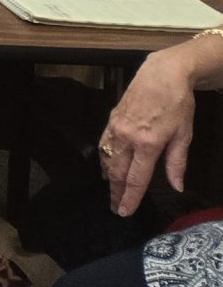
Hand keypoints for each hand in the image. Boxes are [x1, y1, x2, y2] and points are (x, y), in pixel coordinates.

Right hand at [100, 45, 199, 216]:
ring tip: (111, 190)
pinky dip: (104, 158)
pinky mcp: (112, 119)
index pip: (136, 179)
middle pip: (118, 173)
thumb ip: (177, 162)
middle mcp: (128, 138)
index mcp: (148, 144)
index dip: (130, 198)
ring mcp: (116, 128)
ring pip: (108, 159)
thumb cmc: (178, 103)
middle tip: (114, 207)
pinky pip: (103, 144)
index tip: (124, 212)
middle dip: (116, 192)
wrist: (162, 74)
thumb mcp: (184, 135)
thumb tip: (176, 186)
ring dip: (109, 177)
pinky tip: (106, 165)